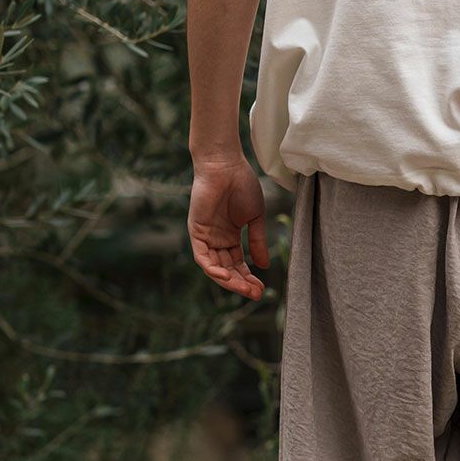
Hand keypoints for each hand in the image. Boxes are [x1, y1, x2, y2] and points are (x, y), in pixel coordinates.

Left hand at [187, 156, 269, 298]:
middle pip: (227, 268)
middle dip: (241, 283)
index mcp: (231, 236)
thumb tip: (263, 266)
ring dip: (228, 280)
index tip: (262, 288)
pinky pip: (202, 257)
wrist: (226, 166)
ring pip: (214, 267)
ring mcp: (205, 236)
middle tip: (255, 294)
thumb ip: (257, 241)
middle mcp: (217, 239)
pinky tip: (226, 276)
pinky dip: (212, 269)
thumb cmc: (242, 185)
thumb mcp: (255, 218)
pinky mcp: (196, 231)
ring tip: (244, 289)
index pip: (238, 263)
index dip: (249, 277)